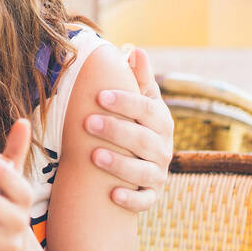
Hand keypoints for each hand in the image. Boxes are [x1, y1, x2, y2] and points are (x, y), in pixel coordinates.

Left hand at [87, 46, 173, 212]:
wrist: (142, 164)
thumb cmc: (136, 125)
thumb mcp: (141, 102)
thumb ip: (139, 80)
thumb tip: (135, 50)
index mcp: (161, 122)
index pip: (147, 109)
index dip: (125, 102)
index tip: (100, 95)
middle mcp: (163, 148)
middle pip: (143, 140)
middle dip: (116, 130)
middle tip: (88, 122)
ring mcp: (158, 173)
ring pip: (144, 172)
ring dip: (120, 164)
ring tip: (94, 156)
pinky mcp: (151, 196)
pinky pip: (145, 201)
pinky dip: (132, 199)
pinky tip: (113, 195)